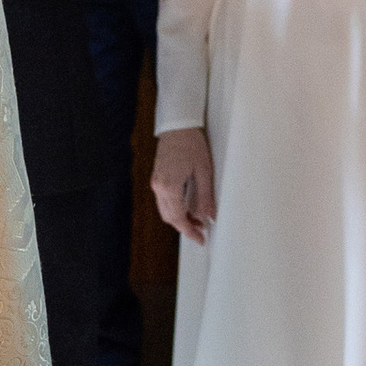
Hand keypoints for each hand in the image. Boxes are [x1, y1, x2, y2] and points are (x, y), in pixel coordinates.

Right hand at [151, 128, 214, 242]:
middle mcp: (159, 187)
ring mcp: (156, 183)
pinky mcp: (157, 178)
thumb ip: (206, 196)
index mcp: (170, 187)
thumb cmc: (191, 144)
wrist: (177, 126)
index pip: (178, 218)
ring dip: (179, 218)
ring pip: (165, 210)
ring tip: (197, 219)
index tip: (200, 238)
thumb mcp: (203, 170)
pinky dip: (174, 208)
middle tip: (201, 230)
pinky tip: (187, 207)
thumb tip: (210, 215)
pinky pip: (163, 200)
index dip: (189, 231)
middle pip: (170, 217)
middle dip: (185, 227)